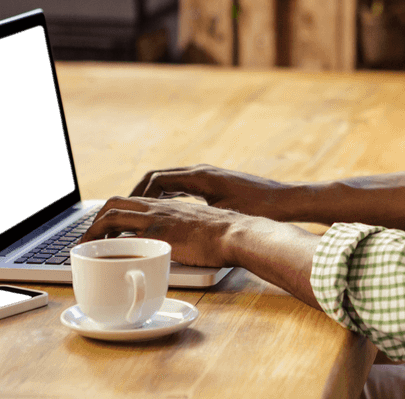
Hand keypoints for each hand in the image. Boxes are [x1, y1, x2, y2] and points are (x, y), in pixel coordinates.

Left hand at [78, 194, 323, 308]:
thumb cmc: (228, 234)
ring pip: (113, 215)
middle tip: (88, 237)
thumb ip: (186, 228)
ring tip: (86, 246)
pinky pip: (124, 238)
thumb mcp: (202, 224)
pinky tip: (102, 257)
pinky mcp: (160, 235)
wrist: (240, 233)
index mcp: (169, 204)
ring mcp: (158, 219)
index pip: (132, 199)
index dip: (114, 211)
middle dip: (96, 219)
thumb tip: (182, 243)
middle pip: (116, 202)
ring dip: (94, 230)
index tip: (105, 227)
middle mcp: (159, 207)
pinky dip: (108, 246)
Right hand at [129, 165, 293, 220]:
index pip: (155, 180)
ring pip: (169, 181)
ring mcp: (208, 176)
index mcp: (200, 177)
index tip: (123, 210)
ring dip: (151, 195)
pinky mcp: (214, 184)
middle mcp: (201, 172)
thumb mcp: (220, 217)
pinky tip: (163, 213)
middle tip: (121, 212)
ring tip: (136, 214)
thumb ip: (191, 222)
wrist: (283, 201)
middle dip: (137, 194)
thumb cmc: (257, 209)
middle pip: (157, 177)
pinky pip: (182, 186)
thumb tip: (165, 233)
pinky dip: (166, 197)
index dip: (136, 195)